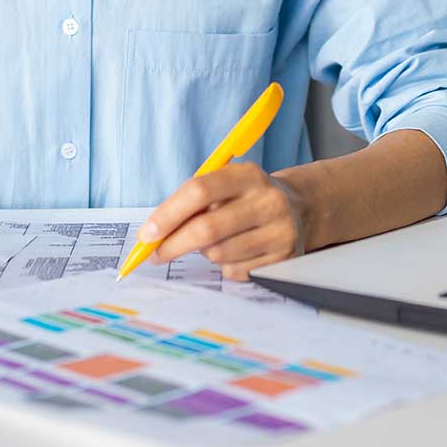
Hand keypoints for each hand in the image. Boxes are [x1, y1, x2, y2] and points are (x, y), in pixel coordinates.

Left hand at [141, 161, 309, 279]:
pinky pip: (235, 271)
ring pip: (218, 254)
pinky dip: (225, 266)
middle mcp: (268, 201)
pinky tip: (237, 252)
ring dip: (204, 253)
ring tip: (214, 241)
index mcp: (248, 175)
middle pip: (207, 229)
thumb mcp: (227, 185)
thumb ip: (194, 202)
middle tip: (157, 253)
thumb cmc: (247, 197)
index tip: (147, 233)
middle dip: (174, 244)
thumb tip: (155, 233)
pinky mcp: (284, 258)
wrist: (299, 209)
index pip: (200, 190)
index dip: (168, 214)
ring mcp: (279, 231)